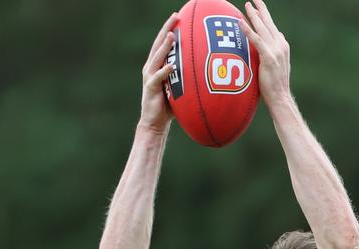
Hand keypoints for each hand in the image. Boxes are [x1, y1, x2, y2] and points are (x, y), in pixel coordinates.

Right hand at [138, 12, 177, 132]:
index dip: (170, 28)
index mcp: (157, 65)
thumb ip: (187, 77)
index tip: (178, 16)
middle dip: (166, 29)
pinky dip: (165, 71)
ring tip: (171, 36)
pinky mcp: (150, 89)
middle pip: (158, 44)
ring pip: (157, 58)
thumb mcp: (179, 87)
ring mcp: (150, 77)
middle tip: (175, 16)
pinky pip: (158, 78)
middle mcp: (151, 68)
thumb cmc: (169, 106)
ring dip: (164, 46)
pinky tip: (172, 65)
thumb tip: (208, 70)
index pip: (163, 43)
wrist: (155, 123)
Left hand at [240, 0, 290, 107]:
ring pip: (262, 28)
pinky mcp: (268, 57)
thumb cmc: (275, 86)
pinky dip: (248, 30)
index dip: (265, 17)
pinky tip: (241, 22)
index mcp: (282, 46)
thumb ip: (273, 54)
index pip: (272, 28)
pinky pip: (256, 40)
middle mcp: (280, 45)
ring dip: (254, 16)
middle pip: (268, 23)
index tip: (258, 8)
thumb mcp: (276, 66)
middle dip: (260, 10)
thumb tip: (270, 47)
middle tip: (253, 0)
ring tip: (246, 6)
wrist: (280, 97)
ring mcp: (275, 50)